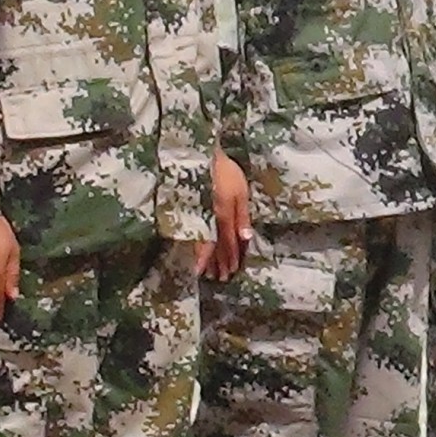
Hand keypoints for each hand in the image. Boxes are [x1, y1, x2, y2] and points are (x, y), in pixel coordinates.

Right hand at [205, 154, 251, 280]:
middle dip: (218, 263)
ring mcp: (198, 218)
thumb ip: (242, 217)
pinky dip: (196, 247)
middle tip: (220, 279)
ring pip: (202, 243)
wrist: (200, 157)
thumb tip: (246, 239)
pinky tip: (195, 254)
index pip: (229, 242)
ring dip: (206, 259)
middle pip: (215, 247)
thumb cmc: (225, 172)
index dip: (232, 257)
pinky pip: (194, 235)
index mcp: (224, 216)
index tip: (233, 271)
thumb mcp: (241, 193)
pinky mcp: (189, 214)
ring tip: (207, 273)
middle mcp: (210, 220)